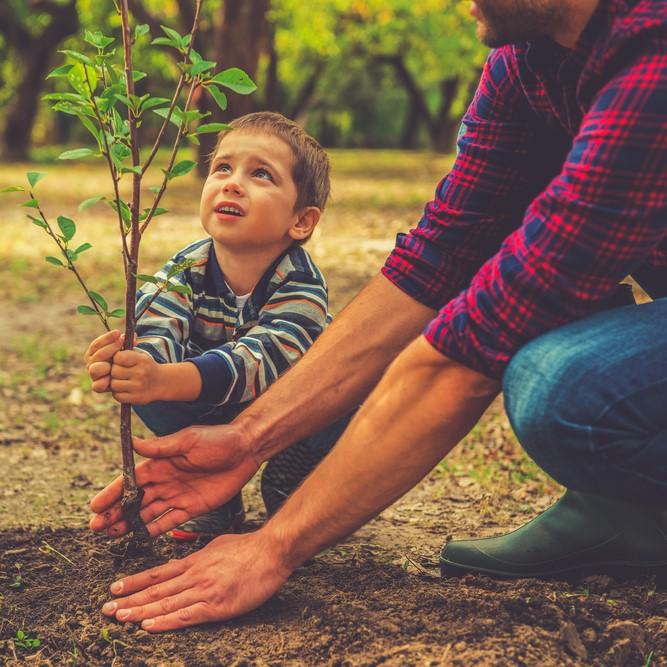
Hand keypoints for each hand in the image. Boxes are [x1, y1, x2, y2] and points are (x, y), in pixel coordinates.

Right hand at [84, 329, 122, 392]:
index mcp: (94, 353)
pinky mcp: (99, 386)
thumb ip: (127, 343)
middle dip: (110, 348)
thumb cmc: (125, 361)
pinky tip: (109, 379)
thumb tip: (134, 336)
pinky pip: (97, 386)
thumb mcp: (125, 350)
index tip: (117, 332)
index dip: (107, 338)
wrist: (128, 378)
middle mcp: (92, 364)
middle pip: (97, 355)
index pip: (97, 344)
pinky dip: (103, 382)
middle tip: (121, 342)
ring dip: (104, 365)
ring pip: (94, 369)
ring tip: (114, 363)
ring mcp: (95, 375)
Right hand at [90, 424, 258, 536]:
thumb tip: (133, 442)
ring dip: (129, 523)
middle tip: (96, 528)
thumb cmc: (218, 439)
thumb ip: (161, 447)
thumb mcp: (188, 440)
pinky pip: (170, 521)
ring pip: (148, 512)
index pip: (131, 480)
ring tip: (110, 535)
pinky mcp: (192, 507)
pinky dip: (154, 529)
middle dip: (114, 513)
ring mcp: (178, 495)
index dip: (112, 493)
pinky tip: (139, 537)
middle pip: (135, 500)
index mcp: (161, 462)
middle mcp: (166, 480)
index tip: (94, 507)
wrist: (246, 449)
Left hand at [100, 529, 290, 630]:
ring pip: (165, 603)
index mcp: (194, 561)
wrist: (271, 551)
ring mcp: (204, 590)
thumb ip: (201, 556)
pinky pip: (186, 615)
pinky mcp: (216, 605)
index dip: (135, 581)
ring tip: (119, 617)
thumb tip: (188, 562)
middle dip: (129, 599)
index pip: (158, 573)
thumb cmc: (249, 548)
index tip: (114, 587)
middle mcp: (194, 575)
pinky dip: (165, 621)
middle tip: (105, 608)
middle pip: (156, 590)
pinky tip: (149, 626)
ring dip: (139, 611)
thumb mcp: (218, 545)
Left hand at [109, 349, 162, 404]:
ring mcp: (139, 386)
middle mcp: (141, 373)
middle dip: (115, 371)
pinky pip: (117, 395)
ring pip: (114, 384)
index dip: (116, 359)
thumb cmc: (145, 366)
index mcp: (142, 360)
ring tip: (122, 381)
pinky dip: (118, 393)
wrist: (161, 382)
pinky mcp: (136, 398)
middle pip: (114, 371)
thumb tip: (112, 345)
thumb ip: (125, 350)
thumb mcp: (140, 355)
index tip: (120, 361)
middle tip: (121, 372)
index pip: (118, 357)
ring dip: (115, 383)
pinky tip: (125, 389)